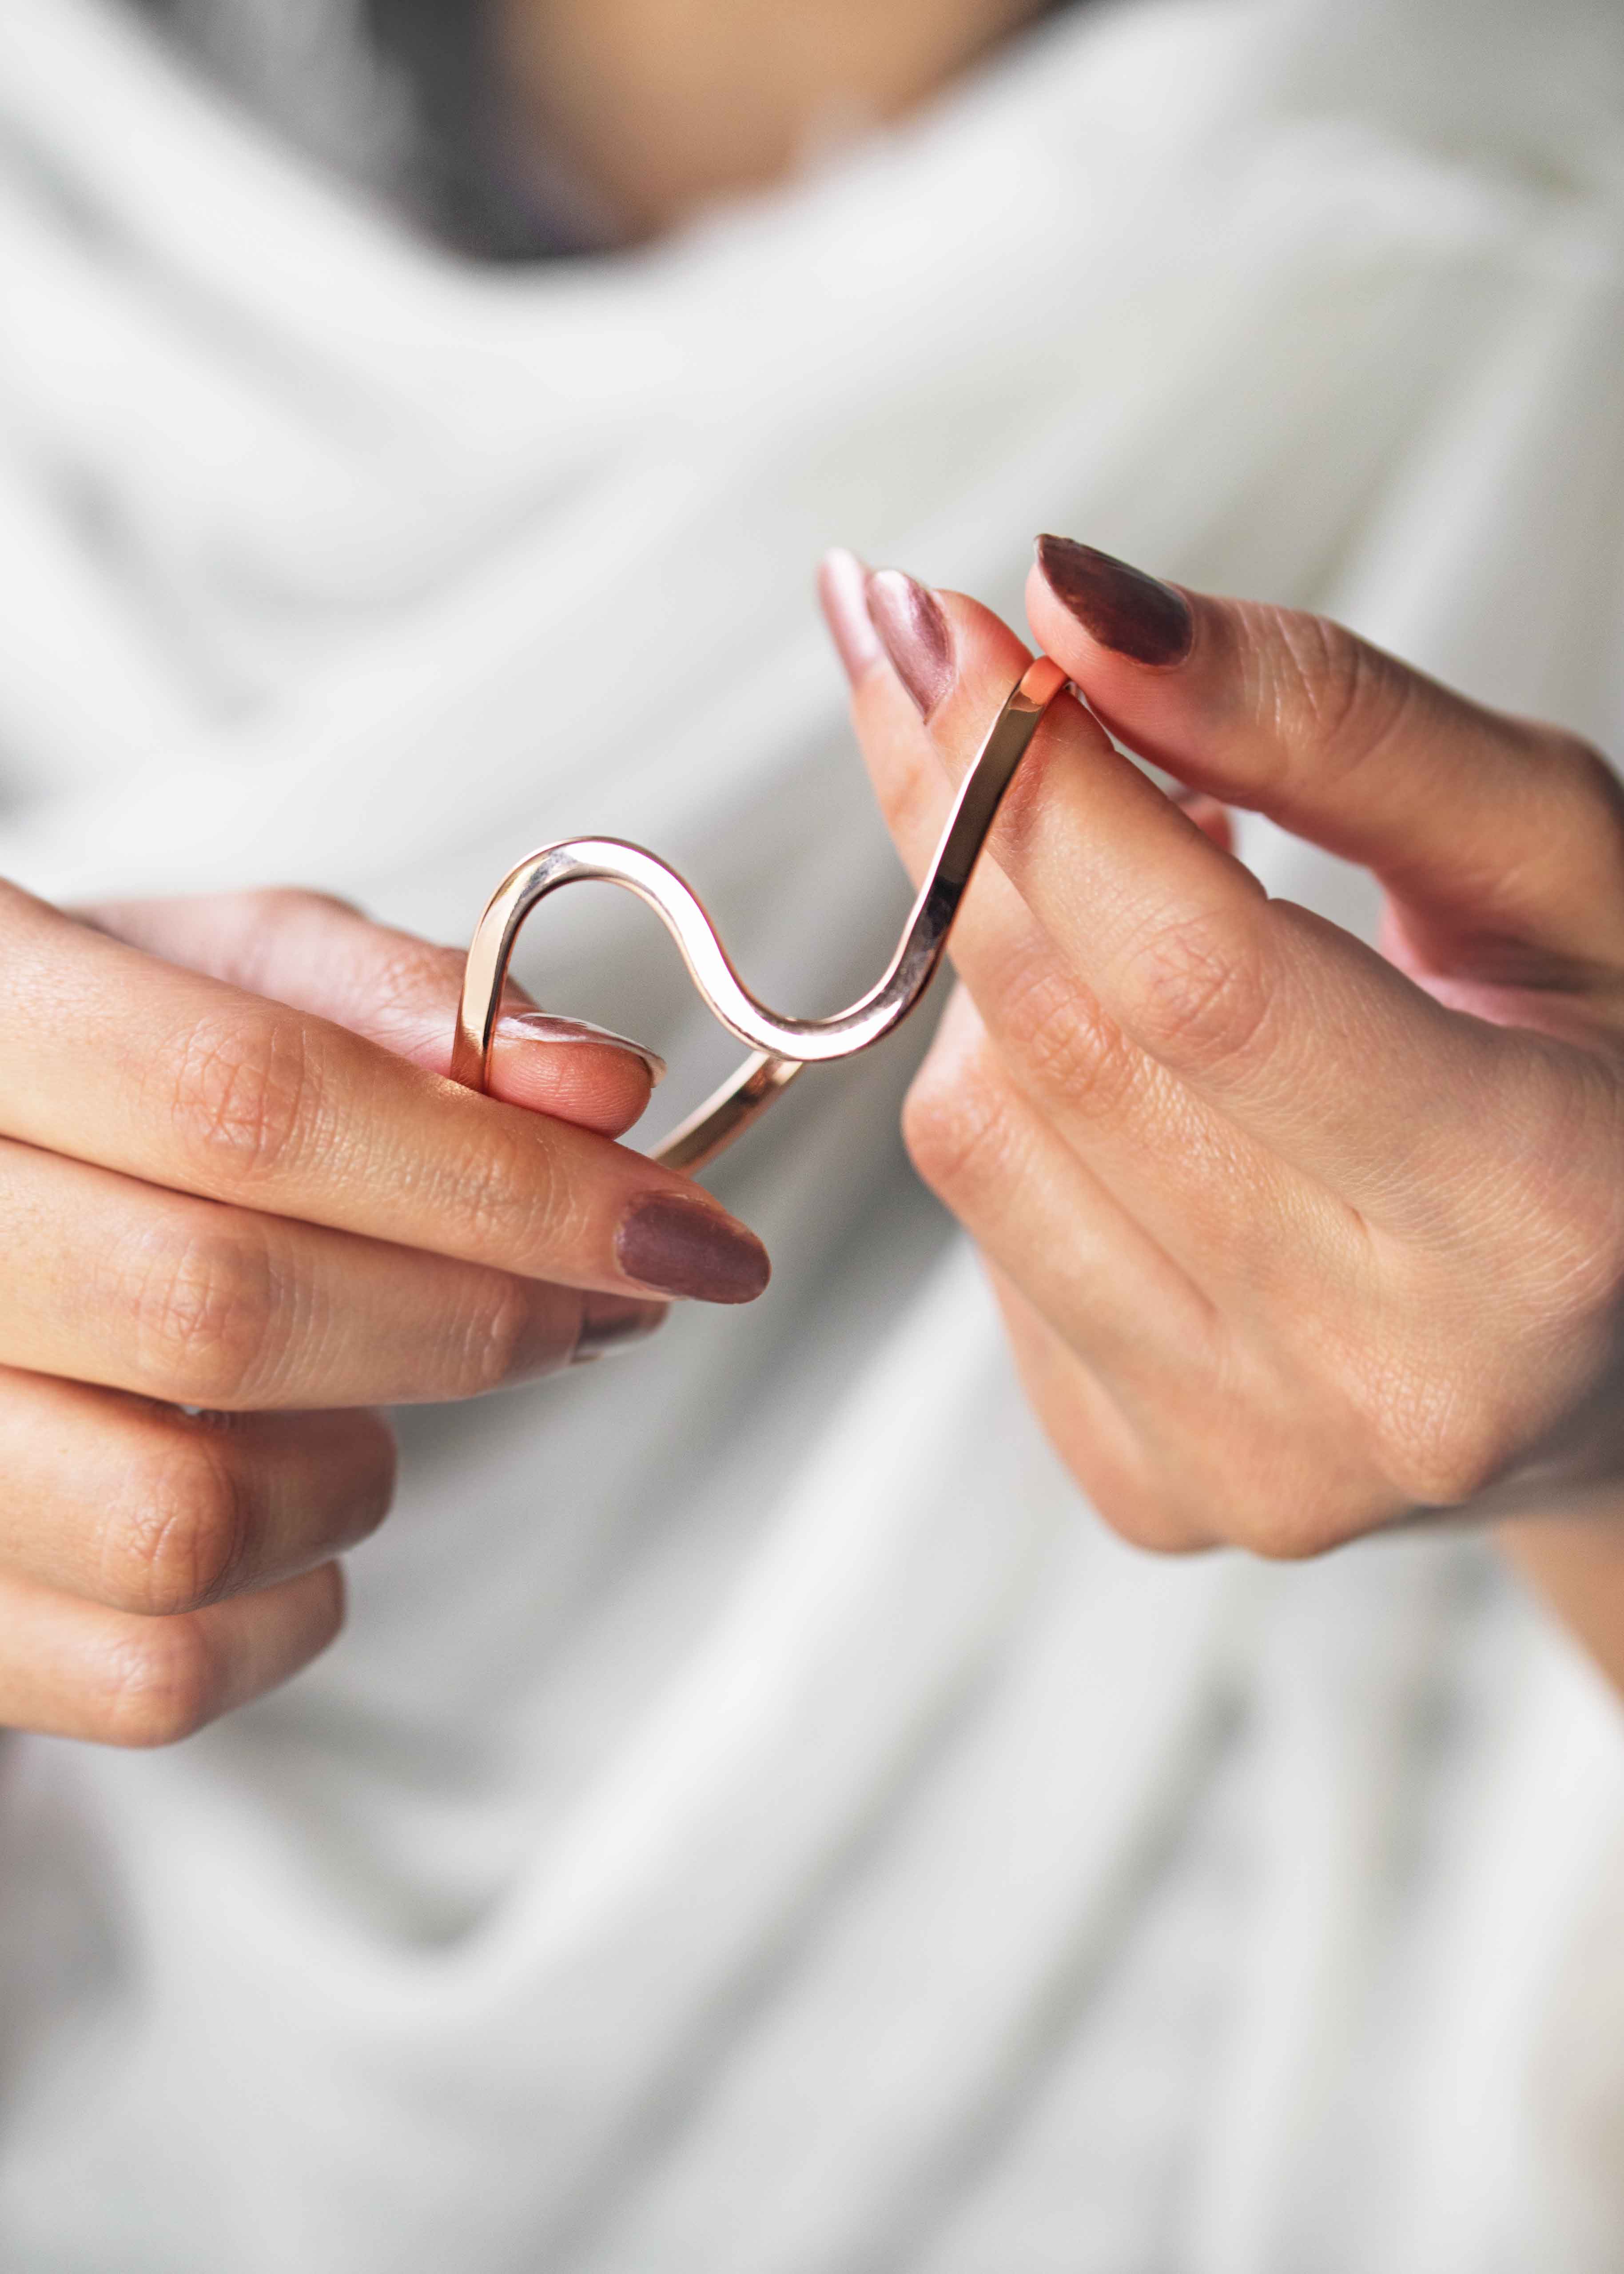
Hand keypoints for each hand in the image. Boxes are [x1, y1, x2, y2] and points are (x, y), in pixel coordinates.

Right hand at [0, 885, 767, 1743]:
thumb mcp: (204, 974)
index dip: (502, 1178)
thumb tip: (600, 1085)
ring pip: (181, 1521)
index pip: (250, 1104)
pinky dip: (288, 1608)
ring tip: (367, 1399)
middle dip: (481, 1315)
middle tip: (600, 1303)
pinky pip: (152, 1674)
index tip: (682, 1231)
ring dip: (353, 1474)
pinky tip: (289, 1504)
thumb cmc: (84, 1081)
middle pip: (227, 1308)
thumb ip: (396, 1000)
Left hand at [818, 542, 1623, 1557]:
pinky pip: (986, 1228)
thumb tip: (1077, 608)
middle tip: (938, 663)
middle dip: (969, 822)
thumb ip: (1334, 725)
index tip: (938, 622)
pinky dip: (1020, 1095)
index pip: (1208, 981)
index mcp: (1542, 1221)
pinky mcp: (1153, 1488)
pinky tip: (1131, 1056)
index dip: (1045, 785)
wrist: (1620, 1333)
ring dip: (1000, 961)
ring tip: (1115, 889)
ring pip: (981, 1136)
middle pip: (1069, 1047)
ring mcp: (1251, 1464)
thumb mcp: (1549, 860)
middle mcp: (1387, 1383)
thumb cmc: (1611, 1070)